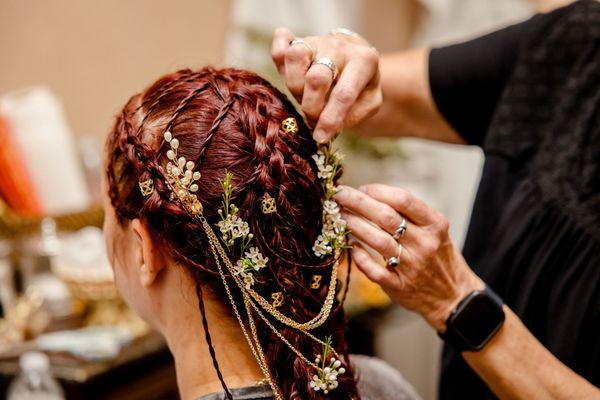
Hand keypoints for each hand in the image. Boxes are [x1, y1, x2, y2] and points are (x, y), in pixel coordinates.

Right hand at [271, 28, 381, 142]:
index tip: (321, 137)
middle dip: (311, 106)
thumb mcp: (370, 103)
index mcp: (364, 61)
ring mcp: (317, 41)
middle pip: (316, 77)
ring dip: (294, 85)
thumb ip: (355, 115)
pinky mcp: (298, 39)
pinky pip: (282, 41)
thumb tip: (327, 124)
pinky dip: (278, 54)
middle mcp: (339, 47)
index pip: (344, 95)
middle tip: (313, 117)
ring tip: (303, 96)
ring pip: (295, 56)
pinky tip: (285, 70)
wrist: (356, 60)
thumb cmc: (362, 86)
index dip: (330, 120)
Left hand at [334, 184, 484, 331]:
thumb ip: (410, 214)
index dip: (377, 191)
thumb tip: (371, 195)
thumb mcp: (435, 231)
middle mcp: (424, 244)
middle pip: (386, 217)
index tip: (361, 187)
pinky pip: (374, 270)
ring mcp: (412, 266)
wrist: (454, 297)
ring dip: (354, 225)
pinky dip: (360, 257)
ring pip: (378, 240)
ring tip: (339, 215)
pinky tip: (351, 246)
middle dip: (358, 202)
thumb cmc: (438, 256)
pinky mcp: (400, 286)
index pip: (403, 199)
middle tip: (339, 194)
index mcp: (434, 225)